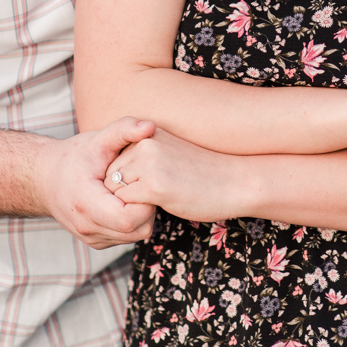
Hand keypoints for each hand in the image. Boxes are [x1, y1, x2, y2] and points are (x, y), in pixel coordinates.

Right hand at [34, 117, 156, 247]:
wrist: (44, 178)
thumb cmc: (73, 157)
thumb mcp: (98, 139)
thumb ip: (124, 129)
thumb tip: (150, 125)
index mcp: (87, 203)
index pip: (129, 218)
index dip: (145, 200)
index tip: (144, 179)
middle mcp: (87, 227)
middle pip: (137, 230)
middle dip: (147, 207)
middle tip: (143, 183)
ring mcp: (91, 238)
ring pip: (134, 235)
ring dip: (141, 215)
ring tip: (133, 190)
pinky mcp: (95, 241)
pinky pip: (125, 237)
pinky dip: (131, 221)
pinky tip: (124, 200)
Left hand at [106, 128, 245, 222]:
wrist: (236, 181)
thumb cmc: (204, 172)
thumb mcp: (170, 153)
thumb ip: (144, 156)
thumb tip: (114, 176)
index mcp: (148, 133)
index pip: (114, 160)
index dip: (126, 180)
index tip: (146, 188)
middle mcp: (145, 143)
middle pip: (110, 176)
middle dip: (122, 192)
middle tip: (148, 200)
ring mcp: (148, 163)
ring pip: (114, 191)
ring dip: (128, 203)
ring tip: (154, 203)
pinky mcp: (154, 186)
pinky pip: (125, 205)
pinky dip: (136, 213)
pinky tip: (159, 208)